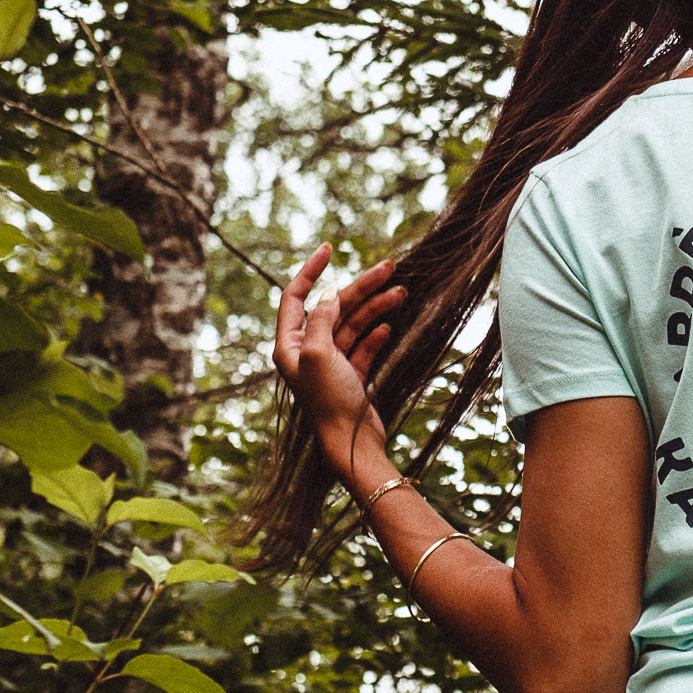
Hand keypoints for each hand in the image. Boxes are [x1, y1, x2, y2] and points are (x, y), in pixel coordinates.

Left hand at [273, 245, 403, 485]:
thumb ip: (322, 319)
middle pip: (334, 307)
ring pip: (354, 323)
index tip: (329, 248)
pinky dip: (376, 334)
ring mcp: (331, 363)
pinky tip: (389, 327)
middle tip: (389, 268)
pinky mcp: (352, 375)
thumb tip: (330, 293)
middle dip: (361, 287)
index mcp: (290, 346)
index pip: (295, 298)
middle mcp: (308, 352)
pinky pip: (364, 345)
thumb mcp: (320, 354)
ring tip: (402, 294)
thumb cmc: (328, 401)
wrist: (351, 444)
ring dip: (376, 307)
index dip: (310, 271)